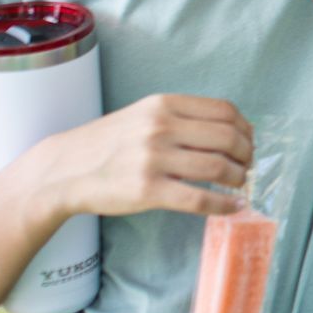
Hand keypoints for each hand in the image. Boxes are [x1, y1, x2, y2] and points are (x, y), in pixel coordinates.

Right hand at [31, 95, 253, 224]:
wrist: (64, 170)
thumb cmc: (110, 143)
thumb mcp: (144, 115)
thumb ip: (182, 118)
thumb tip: (231, 132)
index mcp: (164, 105)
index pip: (224, 111)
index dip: (245, 128)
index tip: (248, 141)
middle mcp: (160, 127)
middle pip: (227, 138)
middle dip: (246, 154)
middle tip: (247, 166)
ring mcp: (154, 159)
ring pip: (217, 168)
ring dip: (238, 179)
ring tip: (240, 184)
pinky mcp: (147, 191)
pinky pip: (198, 199)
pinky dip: (223, 205)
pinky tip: (233, 207)